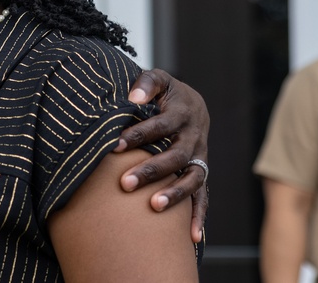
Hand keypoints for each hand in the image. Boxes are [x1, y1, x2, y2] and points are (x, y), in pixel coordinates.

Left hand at [114, 68, 208, 243]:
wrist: (193, 104)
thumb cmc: (166, 94)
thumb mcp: (159, 80)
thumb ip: (146, 84)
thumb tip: (133, 97)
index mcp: (182, 114)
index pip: (160, 126)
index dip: (137, 136)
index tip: (114, 146)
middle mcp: (194, 138)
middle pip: (175, 156)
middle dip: (151, 170)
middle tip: (125, 183)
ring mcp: (200, 158)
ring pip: (192, 179)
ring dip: (175, 194)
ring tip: (154, 207)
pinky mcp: (201, 173)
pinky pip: (203, 197)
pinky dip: (199, 217)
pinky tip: (192, 238)